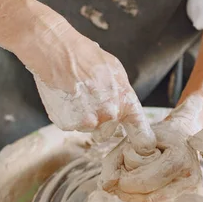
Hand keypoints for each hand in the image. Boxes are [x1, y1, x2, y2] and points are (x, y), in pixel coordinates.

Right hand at [33, 31, 154, 151]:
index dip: (143, 141)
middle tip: (90, 98)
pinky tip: (66, 96)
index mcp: (125, 102)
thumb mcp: (115, 71)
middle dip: (101, 119)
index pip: (140, 130)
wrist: (57, 53)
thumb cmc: (86, 57)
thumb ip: (122, 94)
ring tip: (77, 94)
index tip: (145, 148)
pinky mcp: (68, 124)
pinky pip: (71, 124)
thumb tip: (124, 105)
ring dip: (83, 116)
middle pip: (108, 130)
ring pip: (88, 127)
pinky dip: (68, 114)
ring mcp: (88, 122)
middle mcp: (110, 116)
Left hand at [99, 94, 202, 201]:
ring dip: (136, 198)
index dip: (126, 182)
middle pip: (149, 197)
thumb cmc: (158, 136)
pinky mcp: (192, 200)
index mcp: (179, 159)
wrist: (186, 136)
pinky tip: (140, 191)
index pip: (146, 182)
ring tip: (131, 184)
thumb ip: (114, 160)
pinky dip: (146, 201)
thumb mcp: (134, 139)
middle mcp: (190, 179)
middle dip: (129, 192)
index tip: (119, 175)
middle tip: (122, 180)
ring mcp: (193, 192)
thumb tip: (105, 186)